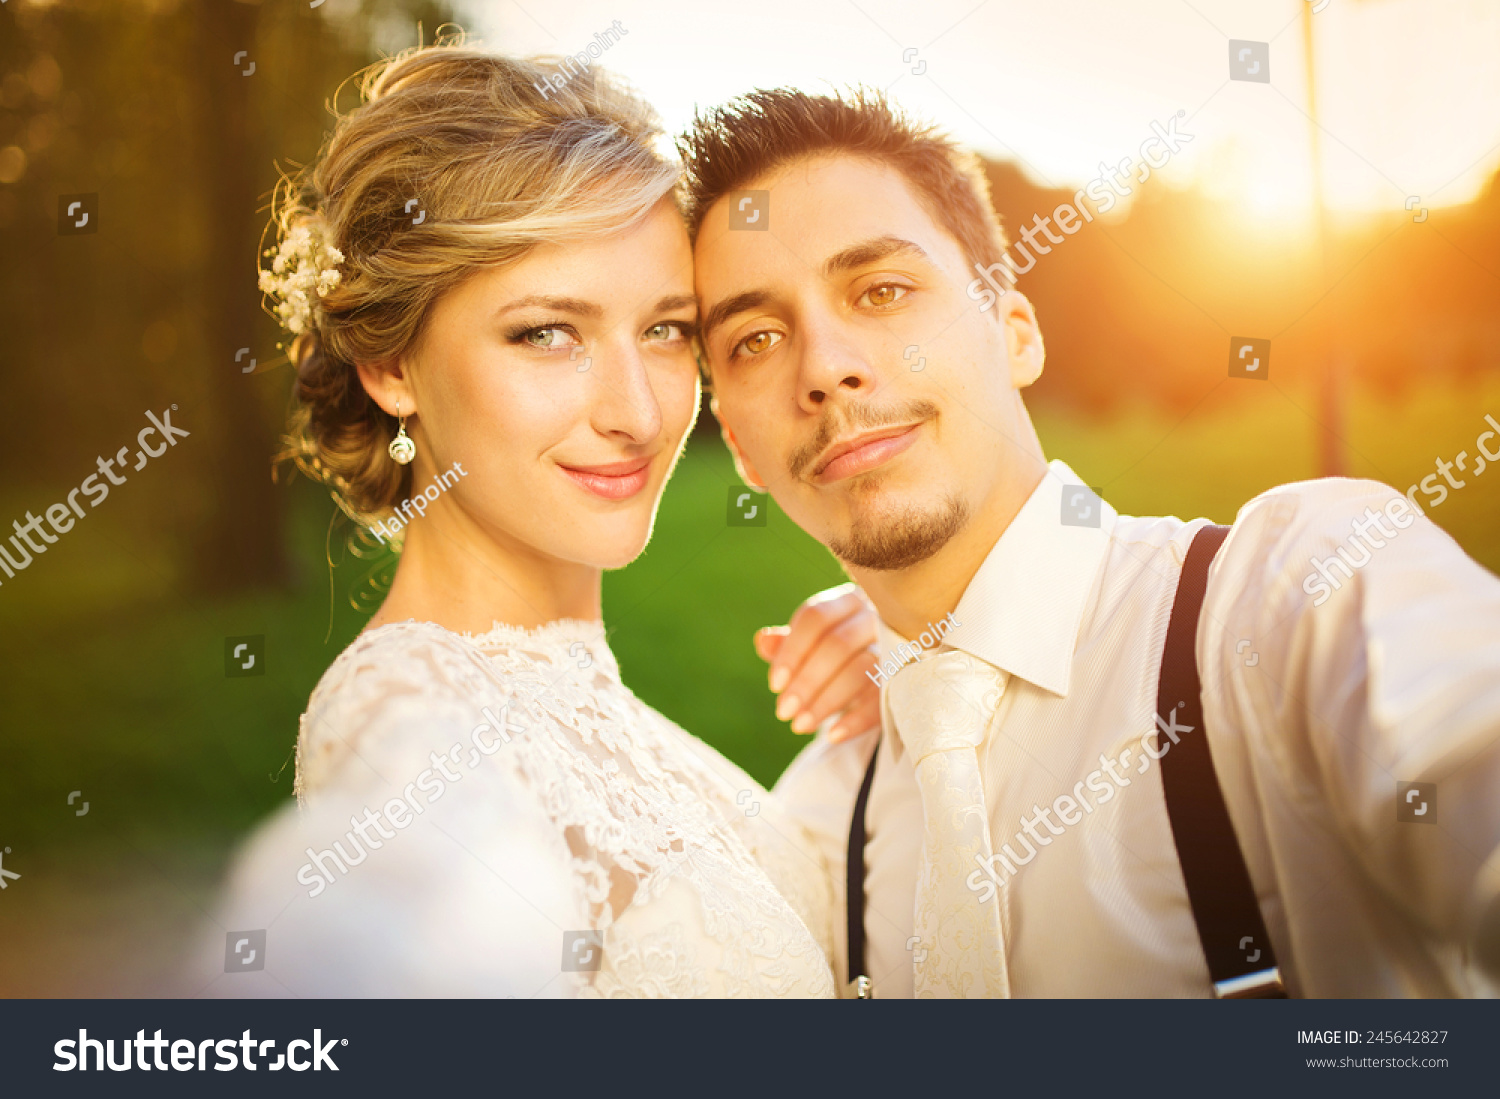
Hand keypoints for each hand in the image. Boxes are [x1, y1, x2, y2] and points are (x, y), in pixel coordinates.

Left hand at [754, 583, 881, 744]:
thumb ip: (786, 644)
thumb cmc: (838, 655)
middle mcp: (875, 617)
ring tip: (800, 726)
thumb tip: (763, 641)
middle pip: (838, 645)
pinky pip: (883, 699)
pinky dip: (856, 719)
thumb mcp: (811, 647)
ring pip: (861, 670)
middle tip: (783, 712)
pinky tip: (833, 735)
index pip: (815, 618)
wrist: (883, 674)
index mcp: (846, 602)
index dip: (792, 651)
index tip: (774, 685)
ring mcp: (896, 647)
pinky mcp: (908, 679)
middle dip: (807, 681)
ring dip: (826, 702)